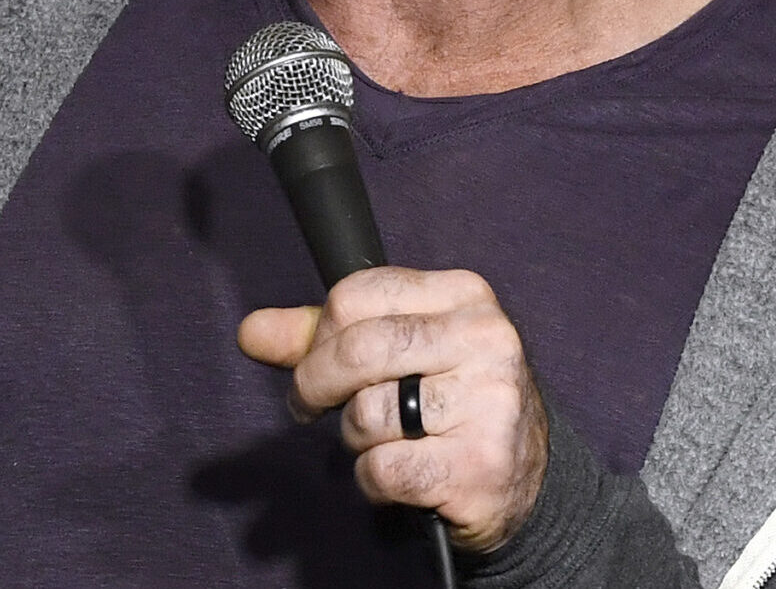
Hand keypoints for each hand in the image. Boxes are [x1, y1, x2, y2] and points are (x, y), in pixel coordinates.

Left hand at [238, 266, 548, 552]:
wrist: (523, 480)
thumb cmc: (451, 403)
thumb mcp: (399, 351)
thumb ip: (323, 336)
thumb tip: (252, 331)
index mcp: (464, 294)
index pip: (355, 297)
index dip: (318, 337)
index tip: (313, 366)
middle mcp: (485, 338)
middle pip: (357, 350)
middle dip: (316, 386)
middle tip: (311, 407)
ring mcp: (488, 401)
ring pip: (366, 413)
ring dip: (356, 439)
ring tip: (384, 441)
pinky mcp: (480, 463)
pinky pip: (383, 468)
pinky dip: (374, 481)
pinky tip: (401, 475)